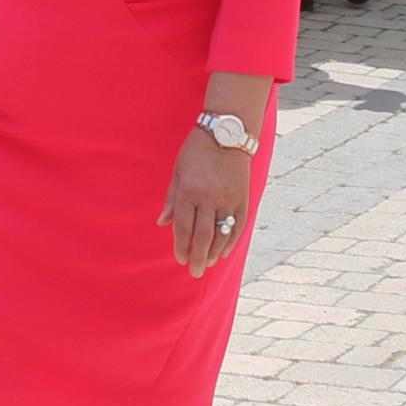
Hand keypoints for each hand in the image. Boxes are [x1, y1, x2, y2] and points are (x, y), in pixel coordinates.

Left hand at [164, 127, 255, 276]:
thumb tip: (162, 223)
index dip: (181, 246)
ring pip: (222, 235)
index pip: (184, 227)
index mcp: (190, 191)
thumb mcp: (178, 171)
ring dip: (214, 253)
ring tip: (207, 265)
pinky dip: (230, 242)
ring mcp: (228, 200)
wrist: (227, 133)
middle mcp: (209, 198)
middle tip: (194, 272)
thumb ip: (172, 199)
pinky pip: (237, 226)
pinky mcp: (243, 200)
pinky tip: (223, 252)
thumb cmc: (197, 151)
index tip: (179, 259)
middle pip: (203, 236)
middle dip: (197, 257)